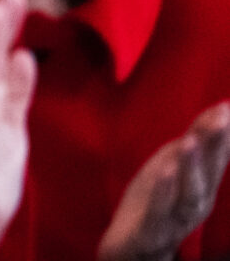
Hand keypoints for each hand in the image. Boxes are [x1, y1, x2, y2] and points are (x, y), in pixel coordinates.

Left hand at [97, 102, 229, 260]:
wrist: (132, 248)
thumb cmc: (157, 202)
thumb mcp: (174, 165)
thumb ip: (196, 141)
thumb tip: (223, 107)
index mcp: (201, 186)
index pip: (216, 156)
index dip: (224, 132)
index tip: (229, 106)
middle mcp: (195, 202)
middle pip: (209, 172)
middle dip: (216, 144)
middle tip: (222, 116)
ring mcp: (175, 217)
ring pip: (189, 193)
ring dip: (192, 167)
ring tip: (191, 141)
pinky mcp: (152, 229)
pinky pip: (159, 211)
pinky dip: (164, 191)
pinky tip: (164, 171)